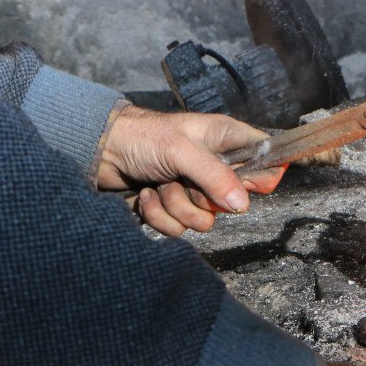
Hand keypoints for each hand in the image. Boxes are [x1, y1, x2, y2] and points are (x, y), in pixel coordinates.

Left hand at [96, 106, 284, 235]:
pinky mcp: (174, 208)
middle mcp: (215, 165)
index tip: (244, 184)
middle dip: (202, 197)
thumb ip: (214, 176)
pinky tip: (147, 194)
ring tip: (159, 185)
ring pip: (205, 219)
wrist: (99, 151)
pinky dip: (159, 215)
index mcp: (226, 140)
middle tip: (183, 178)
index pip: (265, 159)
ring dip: (176, 206)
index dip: (259, 178)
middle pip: (233, 201)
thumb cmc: (141, 137)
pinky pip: (180, 228)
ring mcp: (195, 189)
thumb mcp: (182, 150)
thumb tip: (242, 204)